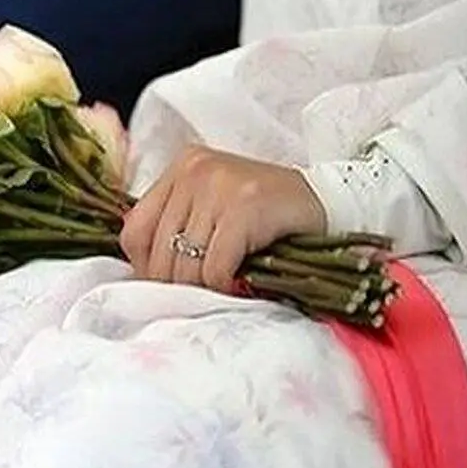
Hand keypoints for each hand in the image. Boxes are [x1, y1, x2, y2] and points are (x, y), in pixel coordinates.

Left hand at [119, 146, 326, 291]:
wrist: (331, 201)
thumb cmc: (266, 214)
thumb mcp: (212, 208)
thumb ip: (178, 227)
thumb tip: (144, 276)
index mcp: (181, 167)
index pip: (134, 229)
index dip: (143, 266)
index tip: (163, 286)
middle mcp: (194, 170)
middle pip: (158, 250)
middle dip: (174, 284)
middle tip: (194, 299)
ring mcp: (219, 185)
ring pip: (185, 262)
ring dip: (201, 289)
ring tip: (218, 292)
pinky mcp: (244, 206)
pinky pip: (215, 266)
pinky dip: (223, 285)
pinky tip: (238, 283)